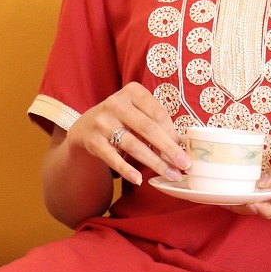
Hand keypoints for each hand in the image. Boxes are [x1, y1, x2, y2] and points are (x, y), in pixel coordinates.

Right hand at [67, 83, 188, 185]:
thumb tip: (182, 146)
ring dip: (155, 163)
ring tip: (170, 174)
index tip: (185, 151)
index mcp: (133, 92)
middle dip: (169, 149)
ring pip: (134, 146)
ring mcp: (102, 122)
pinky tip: (139, 179)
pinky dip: (127, 170)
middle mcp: (116, 103)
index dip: (173, 134)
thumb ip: (157, 125)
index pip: (158, 114)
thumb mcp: (138, 113)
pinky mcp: (93, 141)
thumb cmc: (122, 120)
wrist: (86, 127)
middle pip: (148, 129)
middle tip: (184, 164)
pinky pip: (113, 158)